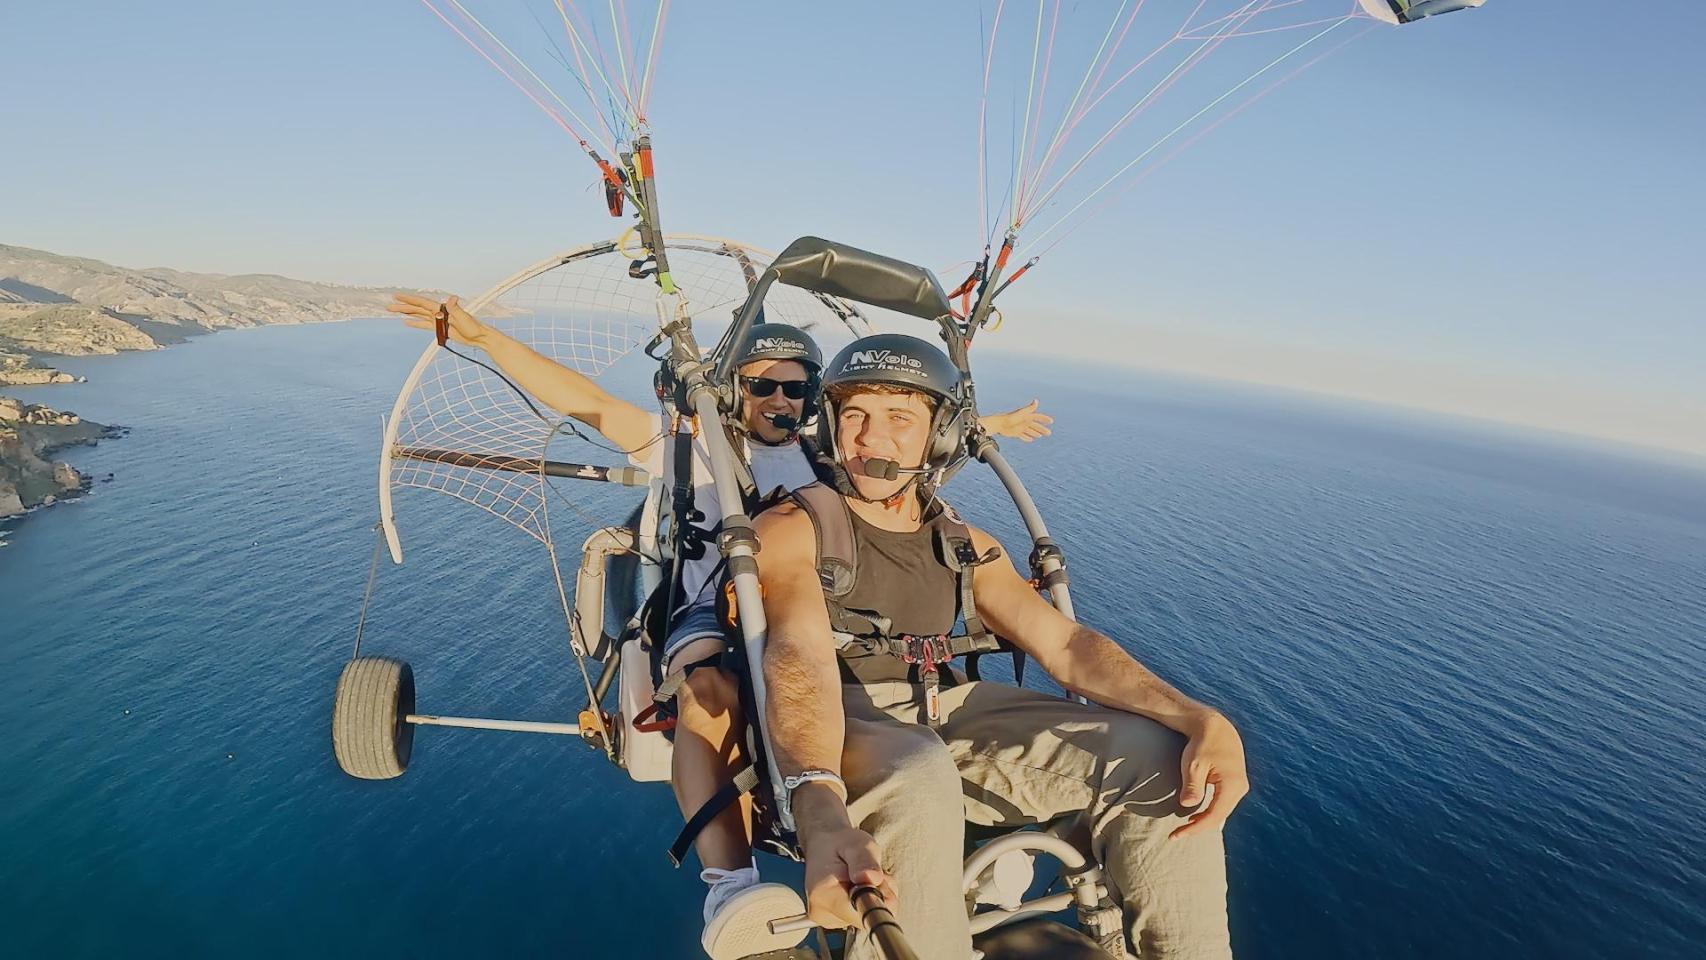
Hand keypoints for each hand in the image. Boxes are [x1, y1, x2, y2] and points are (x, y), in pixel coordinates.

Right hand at [388, 293, 488, 347]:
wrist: (480, 337)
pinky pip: (424, 325)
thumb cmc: (474, 327)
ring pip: (418, 315)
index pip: (422, 303)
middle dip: (402, 307)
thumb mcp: (464, 318)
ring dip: (406, 313)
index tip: (396, 296)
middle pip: (417, 308)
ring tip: (393, 312)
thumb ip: (456, 308)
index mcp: (442, 308)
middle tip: (388, 306)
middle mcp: (438, 312)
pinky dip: (415, 323)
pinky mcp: (440, 328)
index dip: (408, 300)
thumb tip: (453, 298)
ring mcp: (439, 320)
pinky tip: (406, 322)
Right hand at [802, 825, 897, 928]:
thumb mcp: (857, 843)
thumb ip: (865, 860)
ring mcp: (826, 919)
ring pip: (866, 917)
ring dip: (873, 897)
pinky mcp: (833, 920)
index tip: (874, 878)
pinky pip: (860, 917)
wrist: (825, 843)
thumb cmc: (840, 842)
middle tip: (868, 873)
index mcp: (824, 895)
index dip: (878, 897)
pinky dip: (866, 901)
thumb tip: (873, 879)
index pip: (864, 914)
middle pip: (867, 917)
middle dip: (877, 896)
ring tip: (861, 877)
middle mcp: (821, 912)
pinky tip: (857, 886)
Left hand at [982, 399, 1052, 441]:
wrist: (999, 424)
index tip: (1051, 421)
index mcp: (1026, 416)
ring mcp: (1019, 427)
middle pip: (1035, 426)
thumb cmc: (1011, 418)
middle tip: (1049, 433)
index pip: (1037, 417)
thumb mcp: (1022, 413)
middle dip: (1042, 429)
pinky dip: (1027, 438)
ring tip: (1041, 436)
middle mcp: (1023, 422)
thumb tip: (1036, 400)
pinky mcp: (1015, 433)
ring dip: (1035, 433)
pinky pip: (1022, 436)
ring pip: (1029, 431)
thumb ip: (1029, 408)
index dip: (1044, 419)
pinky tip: (1031, 440)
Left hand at [1171, 709, 1249, 838]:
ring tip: (1184, 827)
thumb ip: (1192, 786)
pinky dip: (1210, 811)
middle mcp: (1240, 788)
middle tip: (1175, 835)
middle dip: (1198, 827)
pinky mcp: (1235, 782)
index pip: (1213, 816)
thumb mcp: (1193, 764)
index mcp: (1232, 785)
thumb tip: (1189, 807)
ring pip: (1221, 810)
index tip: (1175, 835)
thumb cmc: (1202, 743)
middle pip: (1219, 816)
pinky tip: (1196, 816)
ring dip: (1204, 820)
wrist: (1214, 726)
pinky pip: (1222, 803)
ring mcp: (1240, 786)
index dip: (1194, 828)